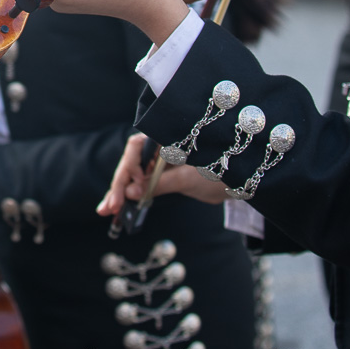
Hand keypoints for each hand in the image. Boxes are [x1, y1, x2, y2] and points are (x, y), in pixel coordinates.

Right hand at [97, 133, 229, 216]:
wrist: (242, 181)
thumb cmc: (221, 174)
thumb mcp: (189, 180)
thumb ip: (158, 185)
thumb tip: (131, 193)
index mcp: (166, 137)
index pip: (136, 147)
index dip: (130, 167)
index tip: (133, 186)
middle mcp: (159, 146)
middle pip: (130, 161)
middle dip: (119, 185)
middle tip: (109, 207)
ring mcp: (158, 160)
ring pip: (132, 173)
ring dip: (120, 191)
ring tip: (107, 211)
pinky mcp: (160, 173)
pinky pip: (141, 182)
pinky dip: (130, 194)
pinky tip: (118, 207)